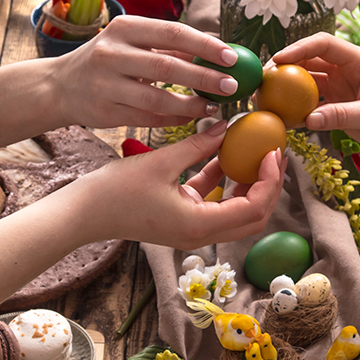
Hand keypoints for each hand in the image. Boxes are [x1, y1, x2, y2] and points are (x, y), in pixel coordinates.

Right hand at [50, 16, 242, 128]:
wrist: (60, 86)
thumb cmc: (106, 61)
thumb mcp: (130, 43)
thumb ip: (167, 46)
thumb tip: (216, 48)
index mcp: (124, 28)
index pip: (173, 32)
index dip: (205, 45)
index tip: (232, 56)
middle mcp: (112, 53)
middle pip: (168, 66)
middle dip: (204, 77)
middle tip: (231, 85)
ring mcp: (106, 84)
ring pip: (158, 97)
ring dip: (191, 105)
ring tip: (213, 107)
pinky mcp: (105, 111)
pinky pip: (148, 117)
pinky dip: (173, 118)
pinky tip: (190, 118)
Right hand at [74, 121, 285, 249]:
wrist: (85, 213)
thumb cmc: (116, 191)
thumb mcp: (161, 162)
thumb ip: (198, 144)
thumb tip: (228, 125)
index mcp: (199, 225)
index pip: (254, 208)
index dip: (270, 180)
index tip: (273, 150)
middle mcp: (201, 234)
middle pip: (253, 217)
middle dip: (268, 186)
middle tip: (274, 153)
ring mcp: (192, 230)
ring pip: (237, 212)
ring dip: (249, 184)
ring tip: (256, 151)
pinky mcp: (183, 220)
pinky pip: (215, 204)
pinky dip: (225, 183)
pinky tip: (227, 155)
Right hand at [271, 33, 359, 159]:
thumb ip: (342, 115)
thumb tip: (308, 119)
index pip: (324, 45)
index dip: (299, 49)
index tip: (277, 61)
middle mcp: (348, 71)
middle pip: (310, 63)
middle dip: (286, 70)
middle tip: (262, 83)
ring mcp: (343, 90)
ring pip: (309, 85)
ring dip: (289, 91)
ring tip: (266, 101)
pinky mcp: (342, 109)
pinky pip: (315, 107)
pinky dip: (299, 112)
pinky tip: (284, 120)